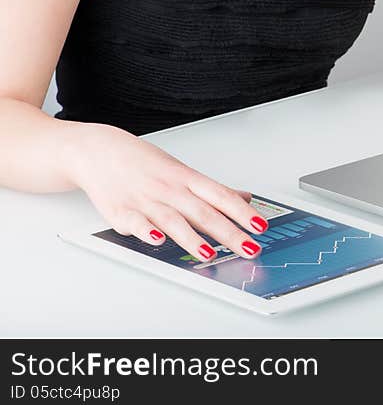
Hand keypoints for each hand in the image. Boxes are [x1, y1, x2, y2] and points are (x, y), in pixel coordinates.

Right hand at [65, 123, 267, 261]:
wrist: (99, 151)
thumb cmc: (143, 162)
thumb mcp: (182, 171)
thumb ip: (212, 190)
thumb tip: (244, 198)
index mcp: (187, 179)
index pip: (221, 196)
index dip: (242, 212)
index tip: (260, 226)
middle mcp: (170, 189)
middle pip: (203, 212)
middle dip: (228, 232)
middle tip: (249, 248)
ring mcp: (146, 200)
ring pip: (173, 220)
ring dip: (192, 238)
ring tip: (210, 253)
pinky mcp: (122, 212)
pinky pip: (137, 223)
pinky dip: (147, 232)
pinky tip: (158, 242)